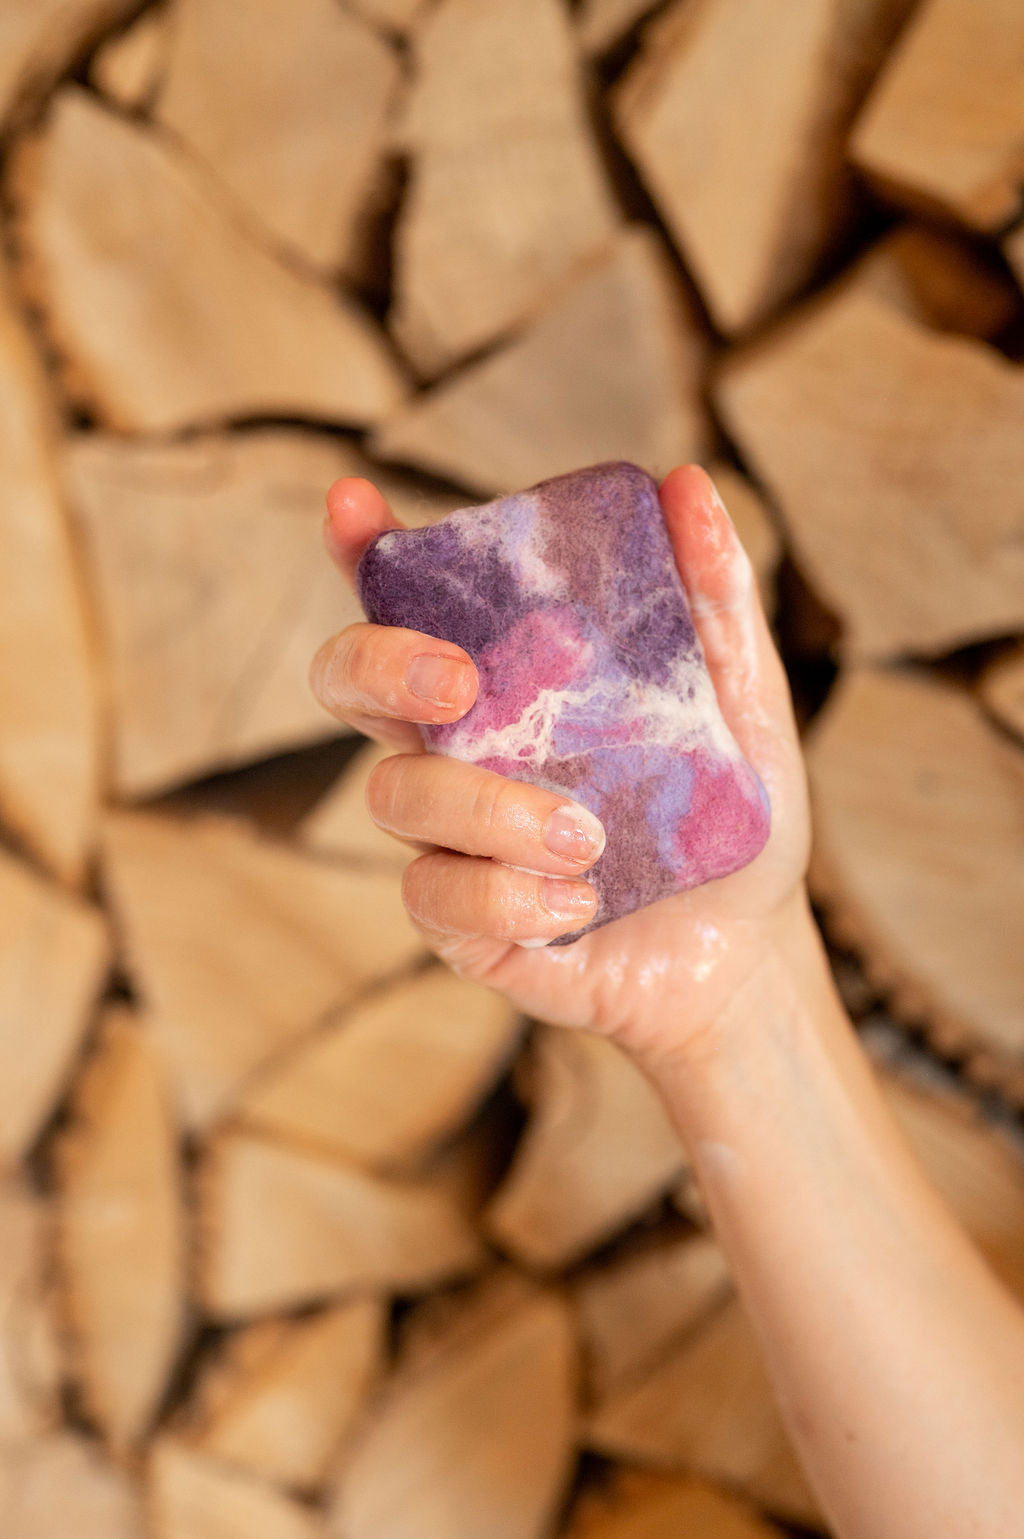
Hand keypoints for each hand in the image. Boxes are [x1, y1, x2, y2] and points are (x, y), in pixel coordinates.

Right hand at [309, 467, 809, 1067]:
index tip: (354, 503)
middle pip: (348, 681)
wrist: (746, 949)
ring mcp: (449, 836)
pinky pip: (436, 898)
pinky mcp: (458, 922)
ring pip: (395, 794)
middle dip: (380, 664)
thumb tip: (689, 484)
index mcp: (508, 680)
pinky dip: (508, 897)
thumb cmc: (728, 816)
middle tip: (459, 684)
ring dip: (490, 811)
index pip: (411, 601)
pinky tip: (579, 901)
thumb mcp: (744, 702)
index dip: (364, 550)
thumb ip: (715, 601)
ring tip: (591, 836)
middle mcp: (457, 747)